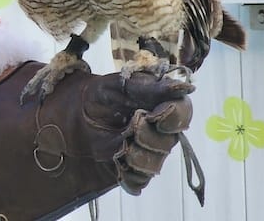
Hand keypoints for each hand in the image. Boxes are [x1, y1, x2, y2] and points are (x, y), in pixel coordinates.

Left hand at [84, 71, 193, 193]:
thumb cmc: (101, 95)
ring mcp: (149, 152)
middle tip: (129, 127)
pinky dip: (126, 172)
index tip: (153, 115)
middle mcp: (161, 132)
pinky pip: (139, 180)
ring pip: (154, 163)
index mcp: (162, 106)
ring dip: (136, 154)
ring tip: (120, 142)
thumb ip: (152, 87)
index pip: (182, 114)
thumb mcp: (121, 84)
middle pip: (169, 142)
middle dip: (146, 135)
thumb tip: (186, 88)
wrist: (77, 113)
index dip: (172, 117)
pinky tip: (117, 160)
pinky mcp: (135, 170)